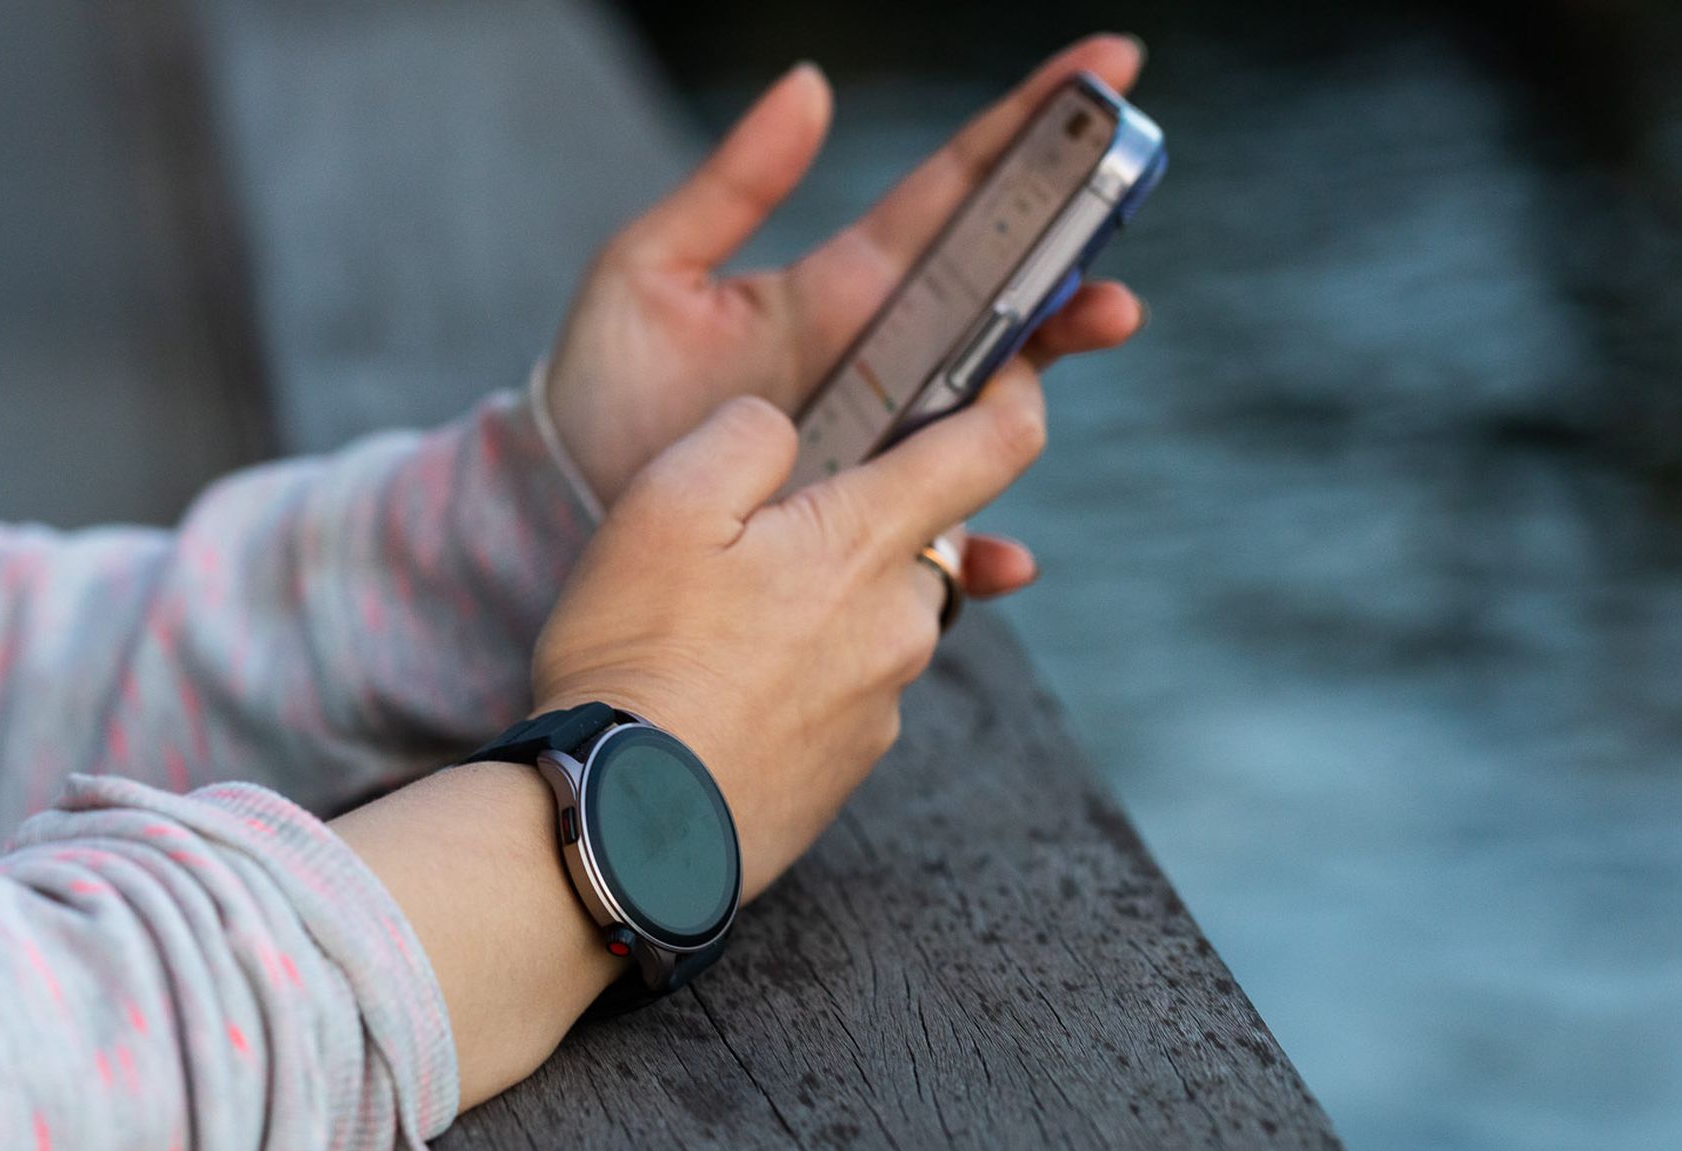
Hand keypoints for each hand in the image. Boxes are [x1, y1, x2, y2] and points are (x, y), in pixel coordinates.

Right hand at [532, 360, 1051, 901]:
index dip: (1012, 395)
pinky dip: (801, 680)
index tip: (1007, 374)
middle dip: (866, 522)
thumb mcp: (662, 505)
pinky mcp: (849, 768)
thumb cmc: (636, 658)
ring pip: (878, 621)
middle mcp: (900, 625)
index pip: (993, 449)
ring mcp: (881, 706)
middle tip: (769, 533)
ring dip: (824, 607)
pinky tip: (723, 692)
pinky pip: (846, 693)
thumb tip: (786, 429)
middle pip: (923, 541)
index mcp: (866, 542)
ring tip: (721, 628)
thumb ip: (743, 437)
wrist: (622, 823)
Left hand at [544, 34, 1147, 600]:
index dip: (1030, 130)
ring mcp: (882, 446)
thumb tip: (808, 85)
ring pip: (995, 410)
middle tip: (1118, 232)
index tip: (1108, 67)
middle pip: (1005, 303)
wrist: (563, 508)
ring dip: (1048, 375)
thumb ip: (728, 188)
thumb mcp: (646, 275)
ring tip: (1096, 322)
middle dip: (1074, 262)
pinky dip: (980, 553)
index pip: (955, 195)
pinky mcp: (862, 528)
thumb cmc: (599, 393)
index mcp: (846, 287)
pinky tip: (1000, 551)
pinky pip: (939, 538)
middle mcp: (885, 362)